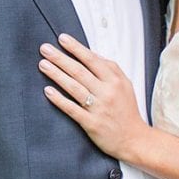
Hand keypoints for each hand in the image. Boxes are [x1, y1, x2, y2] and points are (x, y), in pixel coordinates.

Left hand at [40, 34, 146, 160]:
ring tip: (43, 65)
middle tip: (45, 49)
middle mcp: (107, 92)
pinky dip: (59, 99)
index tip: (62, 38)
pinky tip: (48, 91)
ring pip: (74, 88)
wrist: (135, 139)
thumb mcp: (125, 85)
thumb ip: (110, 68)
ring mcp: (98, 108)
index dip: (76, 48)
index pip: (92, 60)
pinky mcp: (91, 123)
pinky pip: (72, 109)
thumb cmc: (127, 110)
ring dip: (56, 75)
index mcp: (115, 80)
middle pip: (80, 71)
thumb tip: (92, 53)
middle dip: (60, 58)